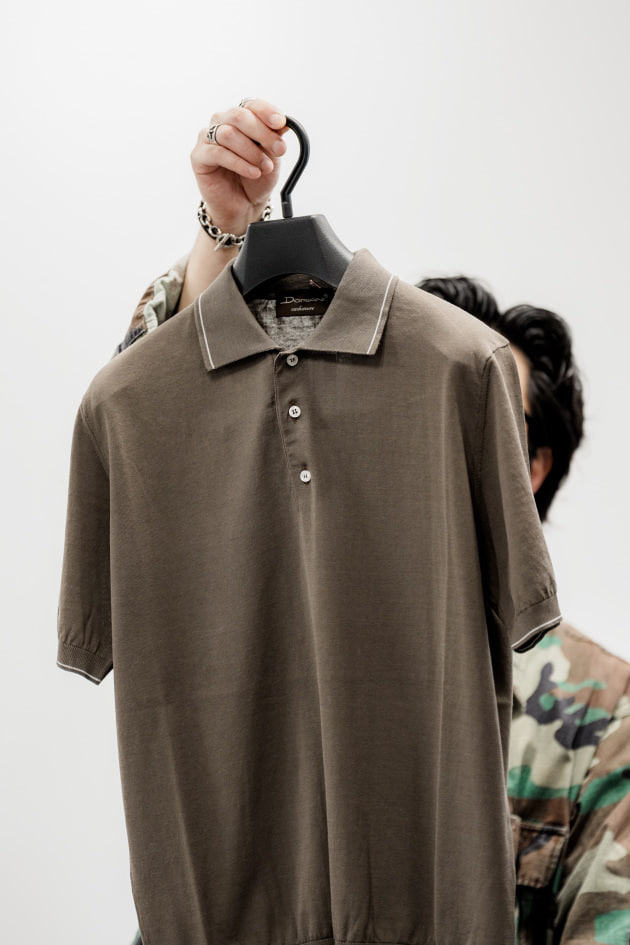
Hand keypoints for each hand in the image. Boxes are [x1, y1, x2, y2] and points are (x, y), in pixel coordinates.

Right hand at [191, 99, 287, 236]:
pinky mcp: (198, 156)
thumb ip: (275, 138)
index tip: (280, 123)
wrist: (243, 205)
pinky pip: (217, 153)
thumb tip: (283, 124)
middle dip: (262, 133)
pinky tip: (253, 172)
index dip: (266, 111)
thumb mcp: (272, 157)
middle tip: (279, 150)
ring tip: (265, 167)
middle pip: (239, 116)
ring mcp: (207, 138)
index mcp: (240, 118)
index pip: (251, 105)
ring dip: (251, 151)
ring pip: (228, 134)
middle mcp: (221, 123)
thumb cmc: (256, 177)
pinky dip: (239, 163)